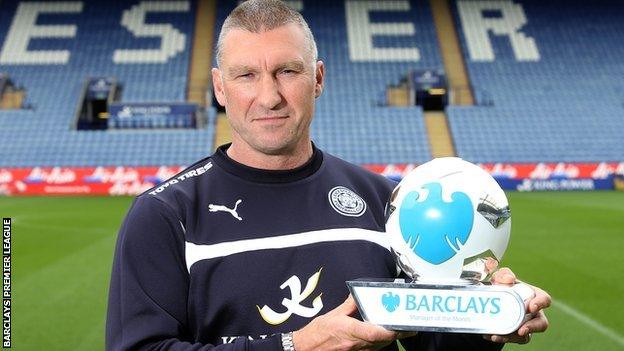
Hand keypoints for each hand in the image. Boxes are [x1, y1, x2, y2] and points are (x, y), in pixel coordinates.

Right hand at [293, 295, 415, 350]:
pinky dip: (380, 344)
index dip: (389, 332)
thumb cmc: (316, 333)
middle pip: (381, 342)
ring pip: (378, 347)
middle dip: (396, 335)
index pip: (373, 333)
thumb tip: (358, 294)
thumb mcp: (332, 315)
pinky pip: (371, 350)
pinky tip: (383, 338)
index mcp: (349, 330)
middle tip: (409, 328)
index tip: (401, 327)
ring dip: (390, 340)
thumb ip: (349, 305)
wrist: (305, 349)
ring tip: (402, 331)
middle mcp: (354, 344)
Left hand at [484, 267, 550, 343]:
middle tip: (521, 330)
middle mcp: (534, 313)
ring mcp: (526, 325)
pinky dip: (502, 338)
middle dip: (532, 328)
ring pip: (526, 336)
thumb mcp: (501, 278)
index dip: (540, 304)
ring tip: (497, 335)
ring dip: (513, 337)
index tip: (531, 307)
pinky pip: (513, 340)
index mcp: (534, 297)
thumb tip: (509, 279)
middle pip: (541, 323)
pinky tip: (490, 335)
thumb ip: (504, 274)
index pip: (545, 300)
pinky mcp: (516, 335)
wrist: (491, 299)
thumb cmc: (502, 286)